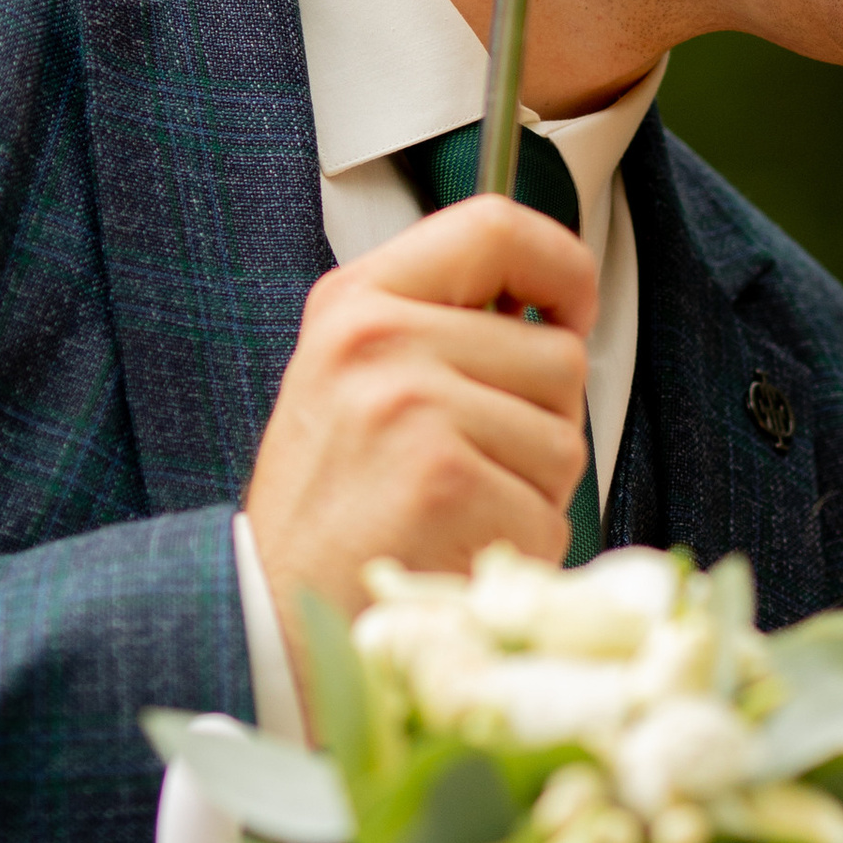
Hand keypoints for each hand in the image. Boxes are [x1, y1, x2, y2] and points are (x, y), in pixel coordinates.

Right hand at [244, 200, 595, 654]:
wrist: (273, 615)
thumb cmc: (327, 508)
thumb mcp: (352, 378)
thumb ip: (437, 325)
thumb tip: (553, 306)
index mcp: (359, 302)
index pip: (496, 227)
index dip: (560, 265)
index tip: (569, 307)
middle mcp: (382, 341)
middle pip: (557, 355)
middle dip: (538, 422)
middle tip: (464, 464)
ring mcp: (415, 407)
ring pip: (563, 438)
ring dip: (530, 490)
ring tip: (452, 511)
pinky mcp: (447, 480)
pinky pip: (549, 508)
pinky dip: (519, 545)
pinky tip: (453, 549)